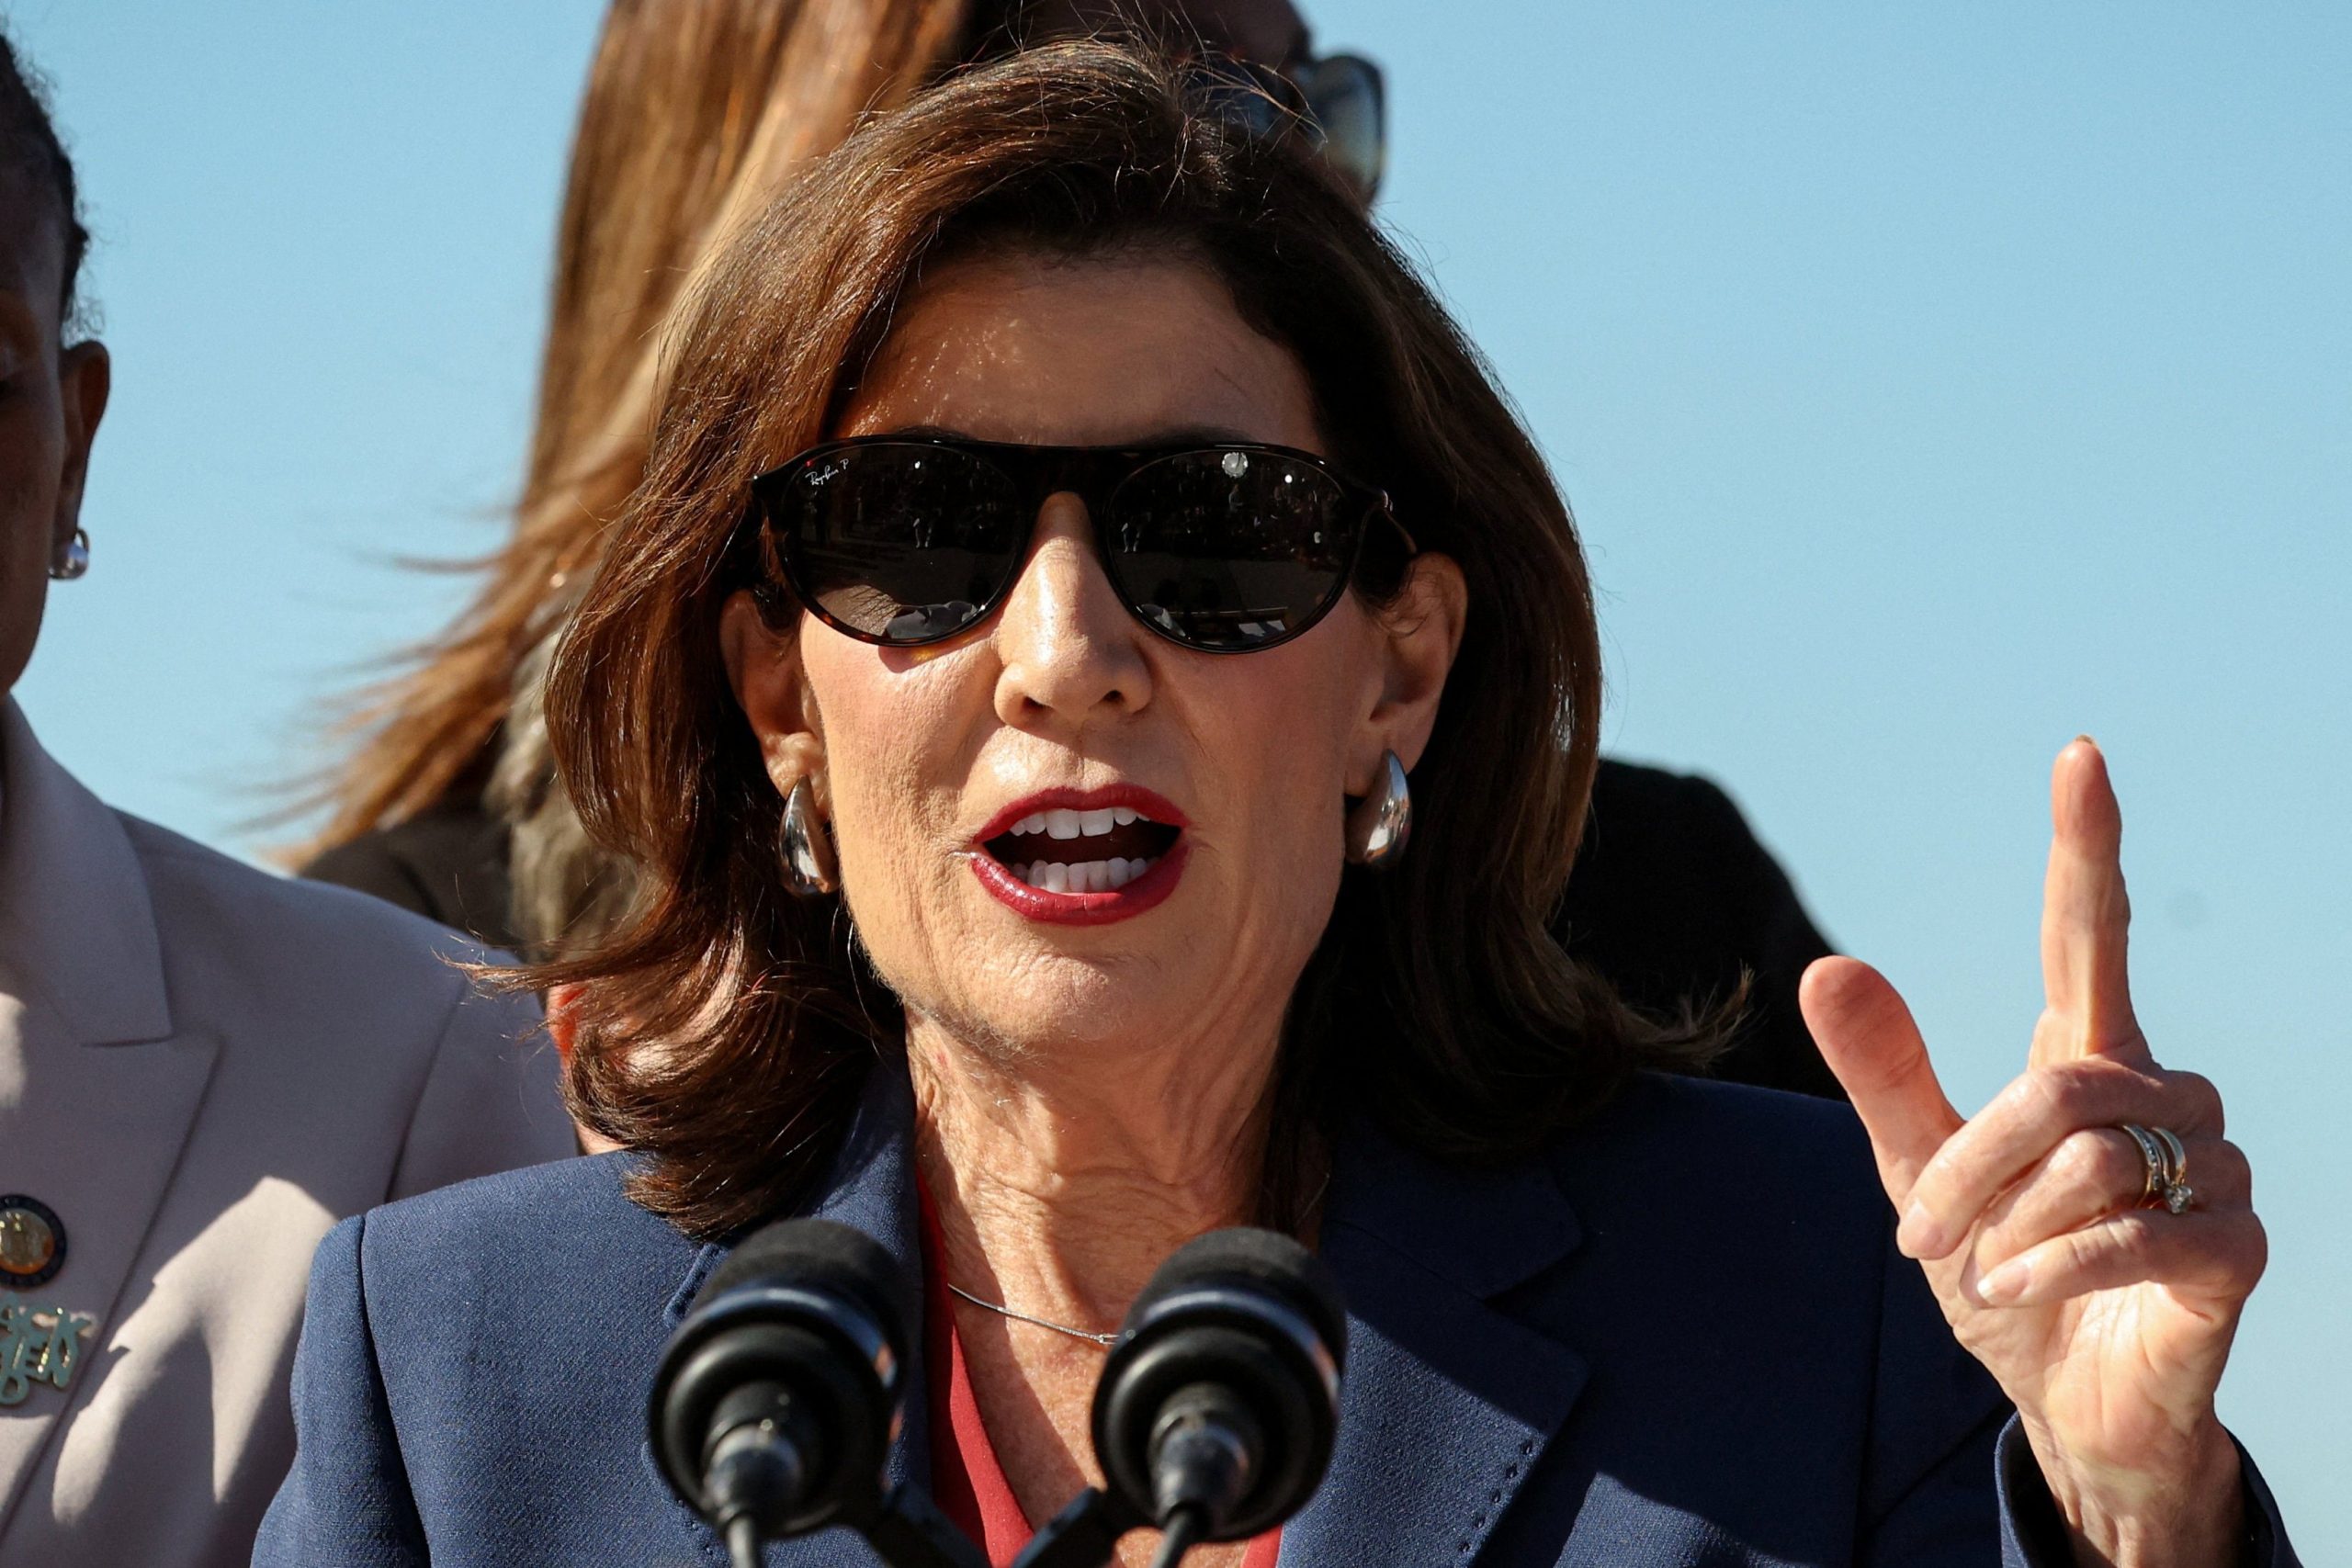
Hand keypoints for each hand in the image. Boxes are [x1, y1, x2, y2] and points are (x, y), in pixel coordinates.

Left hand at [1800, 740, 2264, 1567]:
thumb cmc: (2006, 1272)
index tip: (2078, 753)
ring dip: (2008, 1226)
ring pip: (2090, 1158)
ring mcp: (2213, 1170)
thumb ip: (1884, 1072)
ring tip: (1984, 1271)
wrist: (2069, 1402)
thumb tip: (1828, 964)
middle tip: (1923, 1237)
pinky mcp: (2235, 1249)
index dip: (2085, 845)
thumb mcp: (1921, 1173)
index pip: (2091, 930)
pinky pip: (2131, 1232)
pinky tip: (2014, 1295)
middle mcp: (2163, 1096)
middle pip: (2055, 1087)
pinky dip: (2050, 1270)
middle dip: (1969, 1167)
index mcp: (2086, 1059)